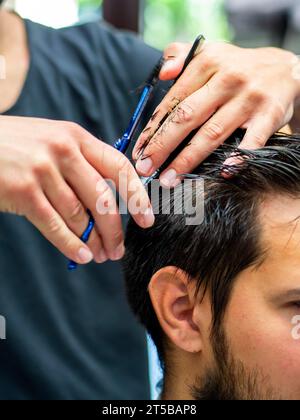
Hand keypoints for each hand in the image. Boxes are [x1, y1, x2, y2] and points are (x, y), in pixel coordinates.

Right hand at [0, 116, 153, 263]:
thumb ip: (80, 164)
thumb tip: (107, 204)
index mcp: (76, 137)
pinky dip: (71, 245)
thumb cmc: (16, 146)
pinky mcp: (23, 192)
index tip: (146, 219)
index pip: (118, 167)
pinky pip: (56, 225)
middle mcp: (63, 150)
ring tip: (99, 255)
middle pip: (103, 199)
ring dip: (93, 242)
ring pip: (79, 216)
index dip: (136, 196)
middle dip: (114, 230)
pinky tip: (82, 256)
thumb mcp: (52, 141)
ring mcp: (43, 171)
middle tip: (118, 249)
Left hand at [133, 41, 299, 186]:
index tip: (139, 149)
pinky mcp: (269, 115)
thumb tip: (162, 73)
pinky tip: (223, 172)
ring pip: (212, 133)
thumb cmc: (237, 67)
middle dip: (162, 146)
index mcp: (207, 64)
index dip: (153, 127)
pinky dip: (239, 157)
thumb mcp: (210, 52)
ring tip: (169, 178)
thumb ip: (180, 57)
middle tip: (145, 168)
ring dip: (188, 159)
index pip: (173, 100)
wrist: (285, 69)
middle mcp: (227, 80)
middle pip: (187, 117)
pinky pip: (253, 140)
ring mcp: (248, 98)